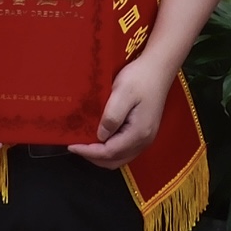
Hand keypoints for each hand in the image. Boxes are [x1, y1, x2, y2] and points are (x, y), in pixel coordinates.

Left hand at [73, 49, 178, 168]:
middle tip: (76, 146)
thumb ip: (111, 117)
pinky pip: (124, 150)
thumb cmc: (140, 78)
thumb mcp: (122, 93)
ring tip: (85, 144)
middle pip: (114, 161)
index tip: (71, 145)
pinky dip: (110, 150)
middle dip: (93, 157)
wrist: (159, 69)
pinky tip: (100, 138)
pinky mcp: (144, 133)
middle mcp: (144, 141)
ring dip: (101, 155)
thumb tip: (100, 136)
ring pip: (119, 158)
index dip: (88, 152)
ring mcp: (145, 139)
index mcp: (138, 133)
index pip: (109, 152)